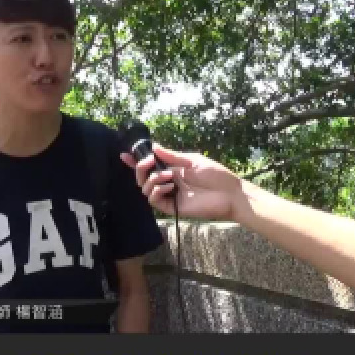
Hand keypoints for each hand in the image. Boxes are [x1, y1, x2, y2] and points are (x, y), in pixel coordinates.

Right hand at [121, 143, 242, 221]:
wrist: (230, 194)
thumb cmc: (216, 175)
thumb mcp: (192, 160)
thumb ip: (172, 156)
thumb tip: (154, 147)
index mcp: (173, 169)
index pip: (150, 166)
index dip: (136, 161)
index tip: (124, 155)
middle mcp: (168, 182)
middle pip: (143, 177)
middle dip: (141, 168)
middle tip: (149, 161)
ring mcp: (170, 195)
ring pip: (146, 189)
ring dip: (152, 179)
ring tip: (169, 175)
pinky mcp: (173, 207)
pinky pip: (154, 201)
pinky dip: (156, 191)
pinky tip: (168, 186)